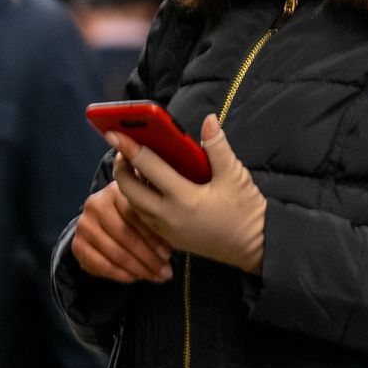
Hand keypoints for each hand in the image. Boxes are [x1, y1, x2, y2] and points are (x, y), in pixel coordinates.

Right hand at [71, 180, 173, 283]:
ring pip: (114, 253)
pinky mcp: (77, 245)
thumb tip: (174, 240)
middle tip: (165, 272)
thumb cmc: (134, 216)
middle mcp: (95, 204)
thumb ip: (156, 218)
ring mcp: (83, 225)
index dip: (152, 236)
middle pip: (124, 235)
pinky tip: (135, 278)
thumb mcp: (145, 211)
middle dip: (147, 257)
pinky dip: (120, 275)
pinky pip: (100, 265)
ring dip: (138, 269)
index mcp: (115, 190)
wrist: (102, 222)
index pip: (134, 214)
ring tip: (156, 277)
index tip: (169, 254)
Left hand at [110, 115, 266, 273]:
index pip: (148, 168)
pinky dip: (138, 198)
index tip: (113, 133)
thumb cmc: (245, 210)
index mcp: (184, 198)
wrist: (255, 247)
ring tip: (132, 164)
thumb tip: (208, 120)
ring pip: (133, 204)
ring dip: (127, 184)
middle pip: (129, 189)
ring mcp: (166, 229)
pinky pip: (143, 215)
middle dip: (120, 167)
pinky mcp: (168, 237)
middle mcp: (169, 216)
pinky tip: (146, 185)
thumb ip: (218, 147)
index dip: (129, 148)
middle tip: (123, 148)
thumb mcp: (235, 175)